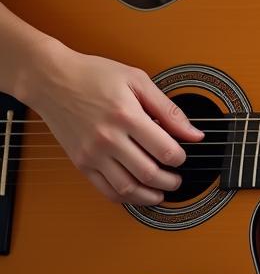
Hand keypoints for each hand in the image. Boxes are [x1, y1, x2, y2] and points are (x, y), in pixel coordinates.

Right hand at [27, 42, 203, 204]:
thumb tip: (195, 133)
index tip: (183, 157)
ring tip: (161, 192)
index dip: (180, 158)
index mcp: (127, 116)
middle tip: (177, 179)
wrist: (52, 80)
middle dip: (170, 181)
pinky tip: (137, 194)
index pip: (164, 150)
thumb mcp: (138, 81)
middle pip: (148, 173)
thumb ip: (169, 110)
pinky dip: (124, 198)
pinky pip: (105, 190)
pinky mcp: (80, 162)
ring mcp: (92, 153)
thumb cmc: (94, 75)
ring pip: (127, 188)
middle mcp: (108, 138)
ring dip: (150, 196)